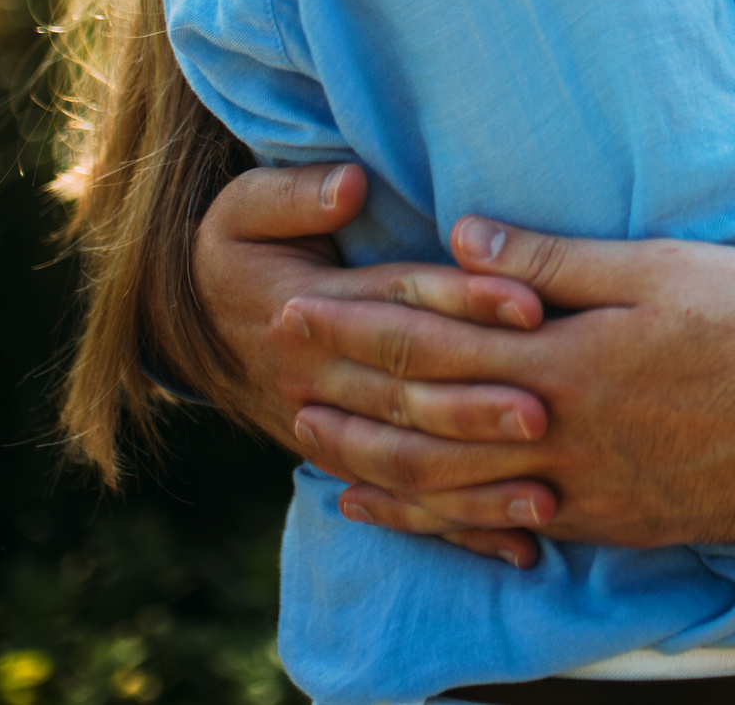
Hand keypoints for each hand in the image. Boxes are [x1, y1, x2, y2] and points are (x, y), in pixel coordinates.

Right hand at [187, 164, 554, 566]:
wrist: (188, 330)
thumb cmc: (236, 255)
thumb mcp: (242, 210)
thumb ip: (293, 194)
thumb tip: (349, 185)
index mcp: (310, 311)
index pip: (400, 305)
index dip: (465, 301)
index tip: (530, 303)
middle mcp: (322, 380)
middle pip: (410, 392)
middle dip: (478, 404)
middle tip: (546, 412)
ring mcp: (333, 432)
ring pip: (409, 462)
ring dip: (476, 483)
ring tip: (544, 496)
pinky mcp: (347, 465)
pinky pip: (404, 505)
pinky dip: (460, 531)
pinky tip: (519, 548)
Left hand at [282, 215, 734, 552]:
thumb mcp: (664, 268)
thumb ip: (557, 261)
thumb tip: (465, 238)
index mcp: (568, 361)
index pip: (437, 343)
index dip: (361, 326)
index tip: (299, 307)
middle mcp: (560, 436)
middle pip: (425, 421)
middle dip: (345, 393)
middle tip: (277, 372)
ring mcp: (580, 490)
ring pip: (449, 488)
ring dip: (371, 466)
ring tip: (313, 446)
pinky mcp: (607, 523)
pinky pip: (497, 528)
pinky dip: (434, 522)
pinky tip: (395, 512)